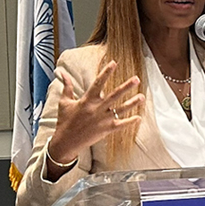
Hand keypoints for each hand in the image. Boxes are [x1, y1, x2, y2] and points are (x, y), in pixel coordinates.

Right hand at [47, 61, 142, 176]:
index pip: (98, 83)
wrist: (65, 142)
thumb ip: (66, 86)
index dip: (106, 72)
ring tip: (142, 96)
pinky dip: (129, 122)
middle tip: (137, 79)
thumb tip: (62, 72)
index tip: (114, 63)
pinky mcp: (106, 130)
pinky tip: (138, 117)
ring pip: (120, 109)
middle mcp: (96, 108)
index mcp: (87, 100)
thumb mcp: (64, 102)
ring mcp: (102, 120)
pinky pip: (120, 125)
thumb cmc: (65, 120)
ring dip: (132, 103)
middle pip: (114, 95)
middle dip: (126, 87)